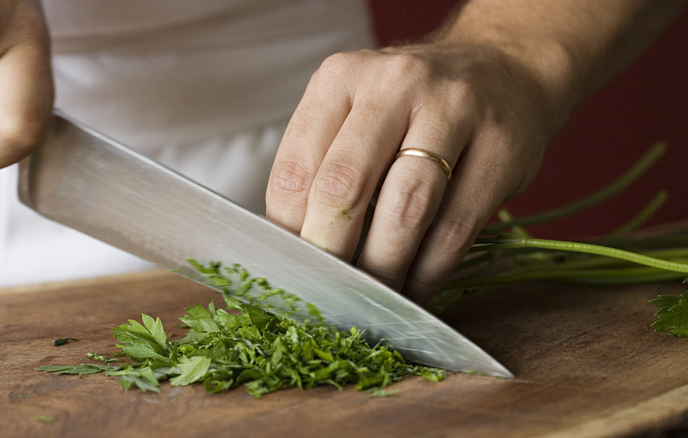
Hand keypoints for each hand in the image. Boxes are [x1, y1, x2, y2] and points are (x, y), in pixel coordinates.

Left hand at [266, 43, 560, 304]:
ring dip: (383, 271)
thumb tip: (295, 249)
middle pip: (345, 188)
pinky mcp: (501, 148)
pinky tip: (414, 290)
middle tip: (328, 295)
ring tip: (372, 300)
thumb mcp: (356, 112)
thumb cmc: (412, 107)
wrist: (503, 70)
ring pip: (405, 212)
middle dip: (331, 255)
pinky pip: (455, 230)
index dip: (289, 234)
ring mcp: (454, 111)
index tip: (294, 271)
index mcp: (341, 78)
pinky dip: (428, 273)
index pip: (295, 171)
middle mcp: (395, 84)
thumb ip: (322, 166)